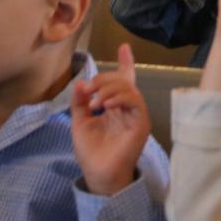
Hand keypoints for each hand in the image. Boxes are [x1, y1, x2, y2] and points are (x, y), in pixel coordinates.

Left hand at [71, 44, 151, 196]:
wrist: (98, 174)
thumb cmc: (91, 151)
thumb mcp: (80, 123)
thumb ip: (80, 103)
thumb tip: (81, 83)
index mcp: (115, 106)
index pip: (123, 81)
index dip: (125, 63)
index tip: (124, 46)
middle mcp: (128, 108)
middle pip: (122, 81)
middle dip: (104, 79)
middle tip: (88, 89)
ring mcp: (136, 115)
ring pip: (129, 89)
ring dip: (109, 89)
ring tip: (94, 102)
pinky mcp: (140, 123)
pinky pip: (135, 102)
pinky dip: (120, 98)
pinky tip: (106, 105)